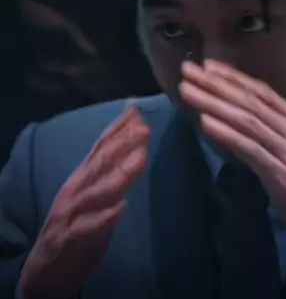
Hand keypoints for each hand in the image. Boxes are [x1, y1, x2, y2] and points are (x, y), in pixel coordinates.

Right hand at [19, 105, 149, 298]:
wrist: (47, 268)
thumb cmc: (79, 222)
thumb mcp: (95, 191)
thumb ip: (113, 167)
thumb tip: (136, 139)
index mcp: (83, 176)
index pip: (100, 146)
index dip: (118, 128)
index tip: (137, 111)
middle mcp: (76, 189)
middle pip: (100, 163)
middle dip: (122, 144)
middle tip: (145, 129)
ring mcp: (71, 213)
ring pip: (97, 191)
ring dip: (119, 174)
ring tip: (141, 159)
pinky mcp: (69, 239)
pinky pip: (86, 227)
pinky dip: (103, 218)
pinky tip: (119, 209)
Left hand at [180, 60, 285, 261]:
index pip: (265, 93)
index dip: (235, 78)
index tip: (210, 65)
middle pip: (251, 101)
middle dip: (217, 83)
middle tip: (189, 69)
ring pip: (247, 120)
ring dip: (213, 103)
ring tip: (187, 90)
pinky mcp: (284, 177)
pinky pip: (251, 150)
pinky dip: (227, 134)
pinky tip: (205, 121)